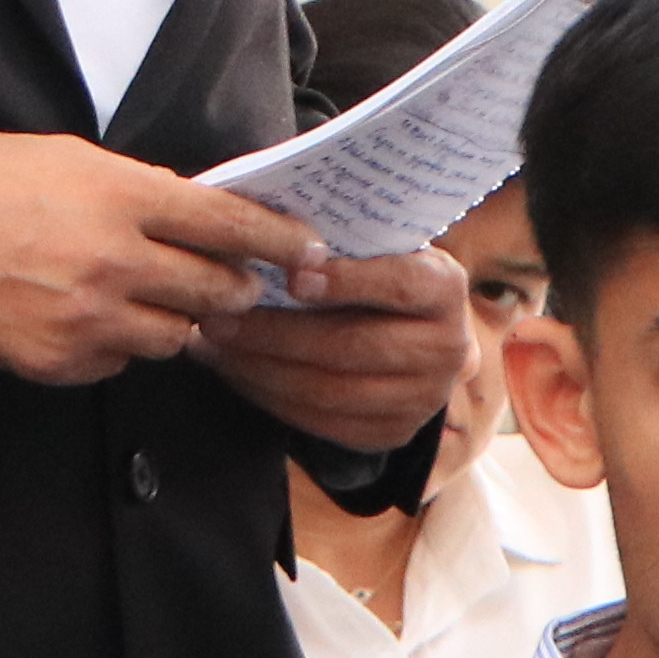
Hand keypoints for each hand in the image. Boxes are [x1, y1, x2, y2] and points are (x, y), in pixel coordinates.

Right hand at [0, 133, 317, 385]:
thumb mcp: (60, 157)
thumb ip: (131, 187)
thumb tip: (185, 210)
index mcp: (119, 194)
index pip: (226, 221)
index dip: (277, 238)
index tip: (309, 249)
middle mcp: (114, 260)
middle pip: (214, 288)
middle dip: (237, 288)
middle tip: (243, 286)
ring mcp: (87, 318)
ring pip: (172, 336)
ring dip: (174, 319)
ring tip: (152, 301)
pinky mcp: (56, 362)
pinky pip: (117, 363)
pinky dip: (117, 346)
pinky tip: (87, 320)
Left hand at [192, 238, 466, 451]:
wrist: (412, 332)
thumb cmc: (373, 271)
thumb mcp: (373, 246)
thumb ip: (337, 240)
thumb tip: (261, 224)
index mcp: (444, 287)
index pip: (400, 285)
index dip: (347, 282)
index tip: (291, 277)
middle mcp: (447, 348)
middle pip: (353, 346)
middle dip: (274, 334)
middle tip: (216, 318)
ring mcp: (423, 398)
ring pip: (330, 392)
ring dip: (260, 370)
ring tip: (212, 347)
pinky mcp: (393, 433)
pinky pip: (323, 423)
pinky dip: (270, 399)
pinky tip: (234, 372)